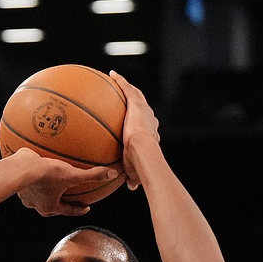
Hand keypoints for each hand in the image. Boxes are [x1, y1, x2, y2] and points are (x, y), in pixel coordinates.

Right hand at [13, 149, 118, 216]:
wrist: (21, 168)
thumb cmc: (46, 175)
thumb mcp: (73, 175)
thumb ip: (93, 175)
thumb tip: (112, 174)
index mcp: (50, 207)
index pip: (67, 211)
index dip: (78, 209)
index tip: (85, 207)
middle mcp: (36, 204)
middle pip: (51, 206)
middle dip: (60, 202)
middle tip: (67, 197)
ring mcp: (25, 195)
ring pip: (38, 196)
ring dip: (45, 191)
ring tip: (50, 182)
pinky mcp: (18, 183)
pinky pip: (28, 182)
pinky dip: (33, 178)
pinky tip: (36, 168)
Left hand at [108, 71, 158, 189]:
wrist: (143, 152)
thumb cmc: (140, 164)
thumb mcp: (135, 170)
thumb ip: (133, 177)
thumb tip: (132, 187)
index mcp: (151, 134)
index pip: (148, 126)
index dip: (144, 123)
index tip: (138, 122)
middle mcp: (150, 119)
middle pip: (143, 107)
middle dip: (137, 102)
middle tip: (130, 99)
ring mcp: (144, 110)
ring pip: (136, 94)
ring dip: (128, 87)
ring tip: (118, 80)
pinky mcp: (136, 103)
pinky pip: (126, 88)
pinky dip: (120, 81)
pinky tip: (111, 74)